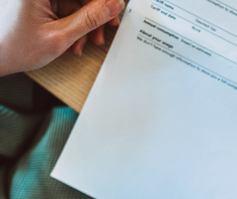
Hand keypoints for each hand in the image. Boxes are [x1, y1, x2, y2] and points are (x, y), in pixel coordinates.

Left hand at [0, 0, 124, 76]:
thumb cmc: (13, 48)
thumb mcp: (59, 37)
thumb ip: (90, 19)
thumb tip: (114, 5)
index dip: (103, 1)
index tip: (116, 9)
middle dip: (94, 14)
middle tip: (104, 30)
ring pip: (75, 3)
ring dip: (84, 23)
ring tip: (84, 42)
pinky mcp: (38, 2)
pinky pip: (66, 7)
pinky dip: (73, 23)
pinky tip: (74, 39)